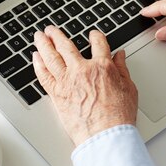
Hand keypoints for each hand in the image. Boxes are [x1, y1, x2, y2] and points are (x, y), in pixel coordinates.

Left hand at [33, 26, 137, 145]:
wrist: (105, 135)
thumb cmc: (119, 116)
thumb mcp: (129, 88)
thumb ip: (122, 69)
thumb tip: (120, 56)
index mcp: (103, 67)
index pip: (98, 43)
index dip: (96, 36)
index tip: (93, 34)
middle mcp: (82, 70)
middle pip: (66, 46)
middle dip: (58, 35)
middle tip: (52, 30)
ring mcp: (67, 81)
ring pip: (51, 57)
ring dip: (44, 44)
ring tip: (39, 36)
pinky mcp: (57, 94)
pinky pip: (44, 75)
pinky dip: (38, 64)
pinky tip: (35, 57)